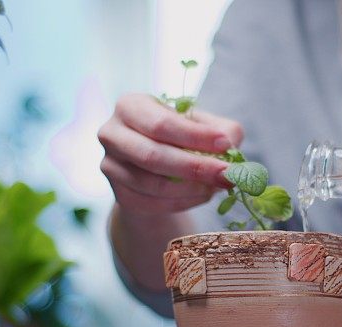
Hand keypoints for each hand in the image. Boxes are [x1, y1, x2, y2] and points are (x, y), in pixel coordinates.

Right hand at [98, 93, 243, 213]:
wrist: (159, 166)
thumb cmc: (183, 137)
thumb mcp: (204, 125)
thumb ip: (222, 131)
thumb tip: (230, 146)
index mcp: (130, 106)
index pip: (161, 123)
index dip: (194, 136)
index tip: (224, 144)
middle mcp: (111, 134)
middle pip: (152, 156)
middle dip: (195, 167)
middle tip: (226, 174)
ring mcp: (110, 166)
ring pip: (152, 185)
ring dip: (191, 188)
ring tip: (217, 185)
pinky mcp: (118, 194)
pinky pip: (151, 204)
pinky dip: (183, 202)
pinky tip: (202, 195)